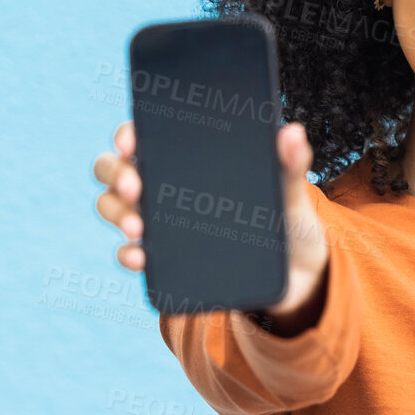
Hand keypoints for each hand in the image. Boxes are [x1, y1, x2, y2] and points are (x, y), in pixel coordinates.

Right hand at [91, 118, 329, 325]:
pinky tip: (139, 257)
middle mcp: (168, 187)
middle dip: (116, 173)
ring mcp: (161, 223)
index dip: (129, 134)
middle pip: (117, 169)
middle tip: (135, 187)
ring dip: (117, 212)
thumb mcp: (292, 198)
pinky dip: (128, 254)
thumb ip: (291, 167)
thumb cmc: (288, 227)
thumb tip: (293, 133)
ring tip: (137, 227)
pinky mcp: (165, 259)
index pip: (148, 136)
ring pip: (115, 206)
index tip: (129, 142)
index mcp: (192, 161)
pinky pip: (131, 253)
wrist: (299, 280)